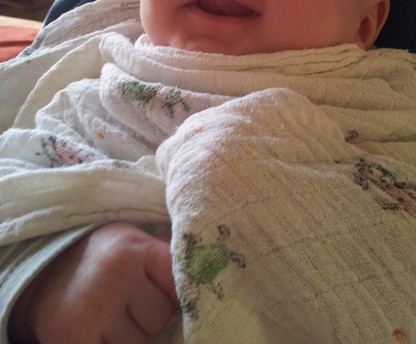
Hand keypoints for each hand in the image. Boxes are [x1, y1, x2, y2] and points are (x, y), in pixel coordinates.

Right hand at [9, 223, 178, 343]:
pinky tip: (99, 331)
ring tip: (110, 313)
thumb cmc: (104, 257)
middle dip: (149, 315)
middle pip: (160, 317)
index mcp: (134, 248)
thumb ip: (166, 260)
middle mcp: (114, 275)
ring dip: (130, 335)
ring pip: (140, 342)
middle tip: (127, 300)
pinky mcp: (72, 339)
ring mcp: (93, 310)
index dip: (175, 290)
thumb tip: (209, 273)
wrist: (45, 270)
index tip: (165, 289)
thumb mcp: (135, 243)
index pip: (179, 280)